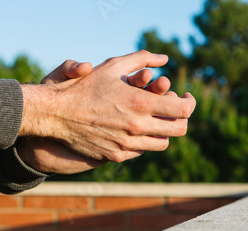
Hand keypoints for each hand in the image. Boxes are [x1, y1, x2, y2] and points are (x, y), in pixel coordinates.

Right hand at [19, 50, 195, 162]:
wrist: (57, 114)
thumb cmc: (85, 86)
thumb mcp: (113, 66)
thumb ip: (142, 59)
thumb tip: (165, 59)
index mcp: (141, 103)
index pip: (183, 110)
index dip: (190, 103)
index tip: (185, 97)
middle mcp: (138, 127)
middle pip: (179, 130)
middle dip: (182, 119)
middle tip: (174, 110)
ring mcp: (128, 144)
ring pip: (162, 143)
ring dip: (163, 131)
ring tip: (155, 119)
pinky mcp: (118, 155)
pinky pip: (141, 151)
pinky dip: (143, 140)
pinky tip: (134, 129)